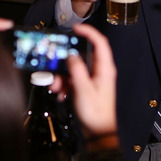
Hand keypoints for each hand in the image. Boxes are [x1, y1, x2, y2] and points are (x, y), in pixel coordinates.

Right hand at [51, 24, 117, 147]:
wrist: (97, 133)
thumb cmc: (96, 114)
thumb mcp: (83, 89)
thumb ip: (76, 69)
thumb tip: (71, 55)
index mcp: (104, 69)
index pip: (99, 43)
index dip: (89, 32)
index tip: (76, 28)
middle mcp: (99, 72)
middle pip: (81, 56)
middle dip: (66, 61)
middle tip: (55, 62)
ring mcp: (92, 79)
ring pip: (73, 68)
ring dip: (62, 76)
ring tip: (56, 86)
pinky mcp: (85, 87)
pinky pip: (71, 79)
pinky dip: (63, 84)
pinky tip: (60, 93)